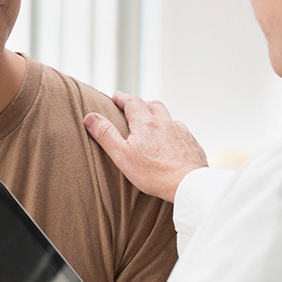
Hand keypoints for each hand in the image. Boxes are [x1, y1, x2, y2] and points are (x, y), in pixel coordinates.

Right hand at [84, 91, 207, 202]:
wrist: (188, 184)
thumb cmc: (153, 173)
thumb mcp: (122, 155)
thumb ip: (106, 134)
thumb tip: (90, 117)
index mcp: (145, 123)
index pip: (132, 102)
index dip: (122, 98)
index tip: (116, 96)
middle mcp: (164, 122)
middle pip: (153, 104)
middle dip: (141, 103)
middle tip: (133, 108)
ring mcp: (180, 132)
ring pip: (168, 117)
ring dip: (158, 116)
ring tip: (152, 125)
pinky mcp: (191, 143)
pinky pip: (180, 131)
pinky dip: (172, 130)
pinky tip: (170, 141)